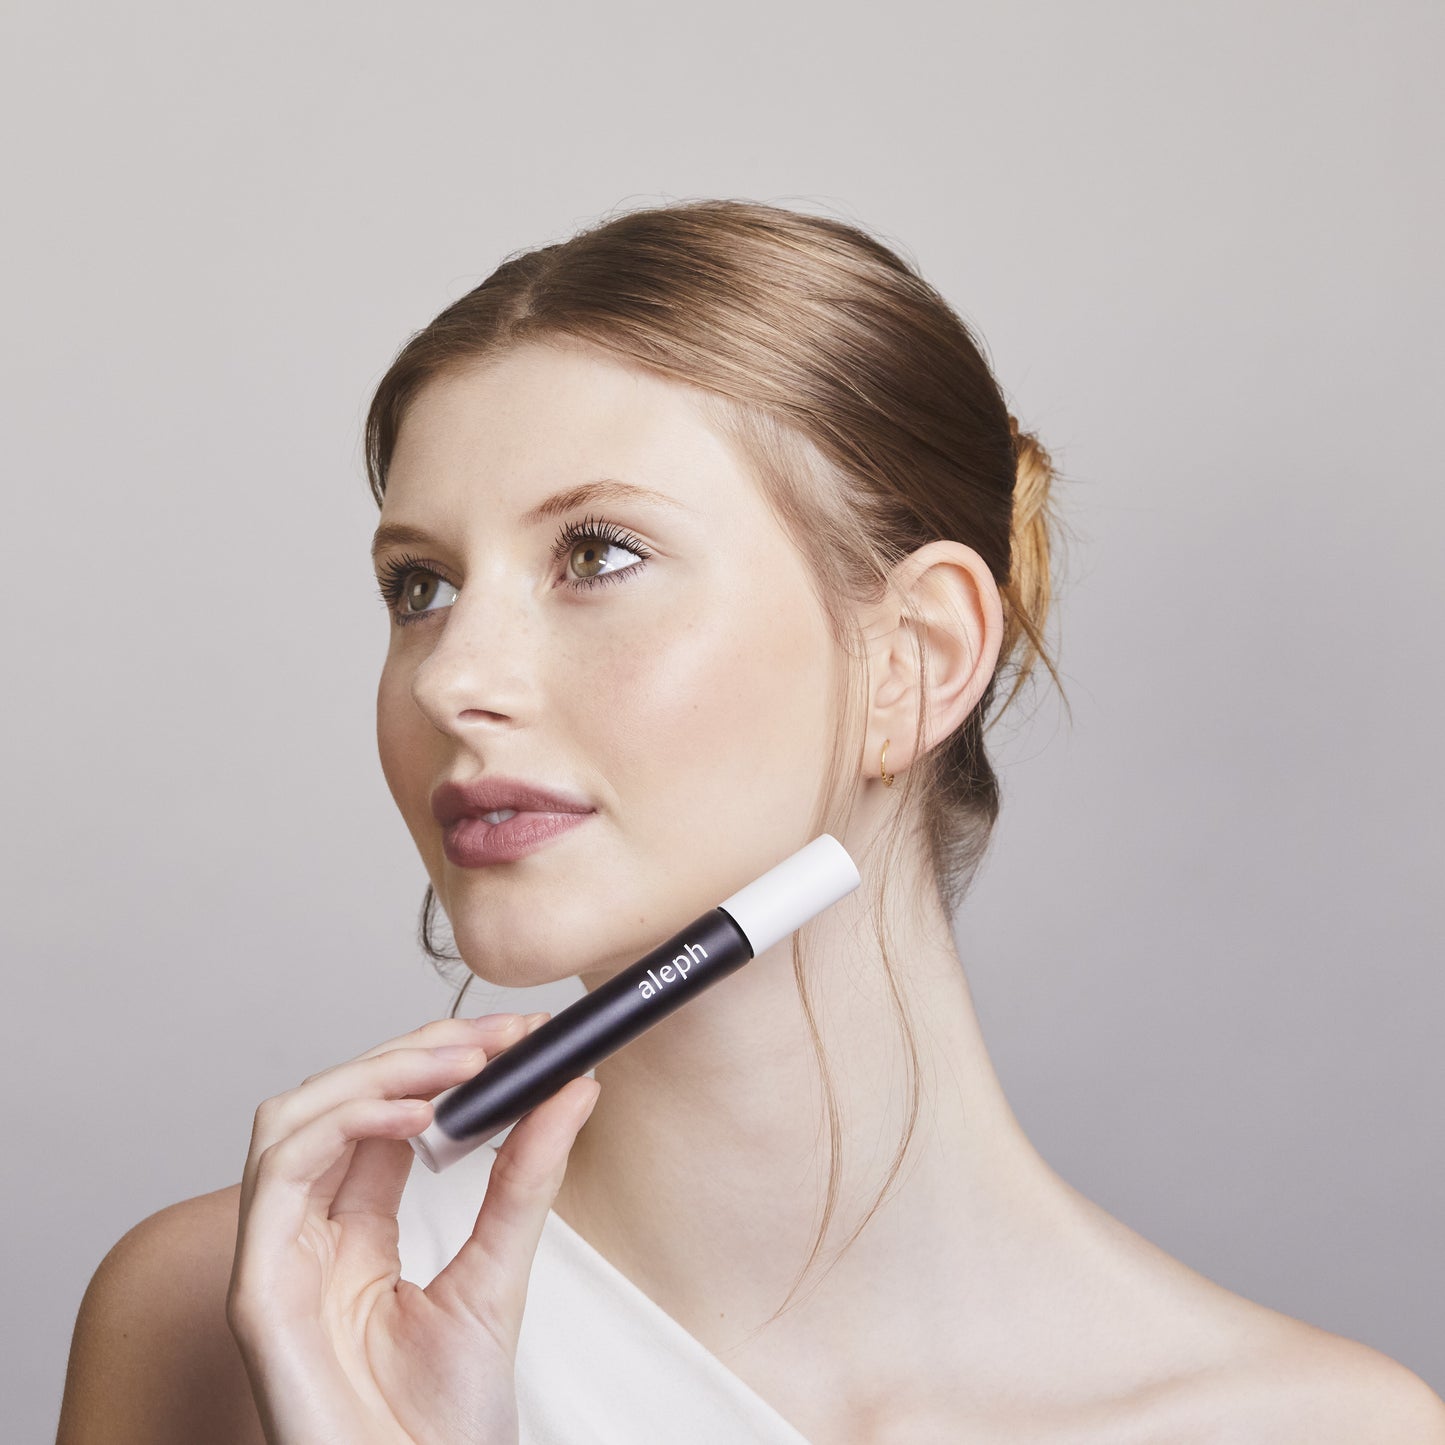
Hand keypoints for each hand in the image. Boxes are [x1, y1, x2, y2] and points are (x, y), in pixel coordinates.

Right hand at [226, 1011, 599, 1444]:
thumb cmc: (445, 1426)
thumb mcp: (499, 1275)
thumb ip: (526, 1180)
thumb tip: (572, 1089)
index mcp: (358, 1233)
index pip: (382, 1114)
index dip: (439, 1061)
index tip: (514, 1034)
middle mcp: (310, 1235)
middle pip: (335, 1102)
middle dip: (414, 1052)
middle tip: (495, 1034)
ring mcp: (278, 1257)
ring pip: (293, 1117)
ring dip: (376, 1072)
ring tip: (458, 1065)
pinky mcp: (257, 1288)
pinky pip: (279, 1172)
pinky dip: (345, 1123)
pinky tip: (414, 1114)